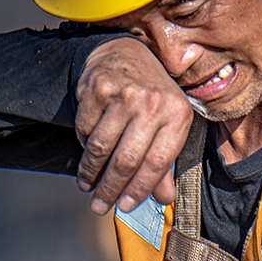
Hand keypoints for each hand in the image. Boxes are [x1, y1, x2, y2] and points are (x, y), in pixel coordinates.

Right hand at [75, 36, 192, 214]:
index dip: (140, 189)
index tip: (125, 207)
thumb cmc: (151, 98)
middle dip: (110, 189)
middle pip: (126, 159)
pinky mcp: (98, 87)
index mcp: (178, 114)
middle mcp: (153, 103)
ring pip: (101, 147)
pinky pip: (85, 129)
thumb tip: (163, 199)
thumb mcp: (168, 125)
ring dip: (91, 173)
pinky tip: (87, 152)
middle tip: (99, 206)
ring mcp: (124, 93)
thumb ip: (167, 162)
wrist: (126, 53)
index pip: (158, 162)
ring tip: (87, 186)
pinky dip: (83, 145)